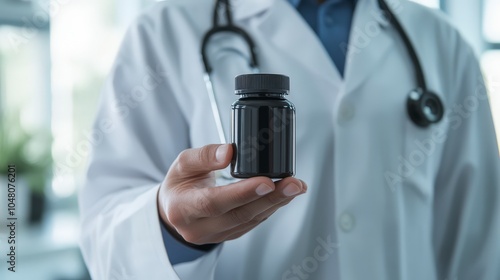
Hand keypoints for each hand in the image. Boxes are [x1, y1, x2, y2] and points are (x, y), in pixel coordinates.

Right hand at [157, 144, 306, 244]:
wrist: (174, 208)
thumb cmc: (179, 184)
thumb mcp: (183, 164)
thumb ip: (204, 156)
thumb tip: (229, 152)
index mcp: (182, 209)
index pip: (213, 203)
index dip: (242, 193)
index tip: (266, 181)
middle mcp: (198, 228)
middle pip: (238, 215)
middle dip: (270, 199)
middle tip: (292, 184)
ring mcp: (214, 236)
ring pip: (250, 221)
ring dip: (276, 203)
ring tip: (295, 186)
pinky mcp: (229, 236)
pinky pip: (253, 223)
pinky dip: (270, 208)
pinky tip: (284, 195)